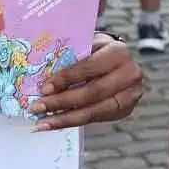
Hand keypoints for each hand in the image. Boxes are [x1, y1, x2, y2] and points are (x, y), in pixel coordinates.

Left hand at [28, 33, 143, 129]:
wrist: (115, 61)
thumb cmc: (95, 50)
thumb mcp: (85, 45)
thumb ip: (70, 56)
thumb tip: (41, 73)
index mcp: (119, 52)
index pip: (89, 67)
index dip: (66, 79)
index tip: (44, 88)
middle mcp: (130, 74)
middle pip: (92, 92)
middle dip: (62, 102)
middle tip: (38, 107)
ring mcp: (131, 95)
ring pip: (94, 111)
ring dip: (65, 118)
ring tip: (43, 122)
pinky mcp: (125, 110)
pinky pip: (95, 118)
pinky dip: (73, 121)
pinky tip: (55, 123)